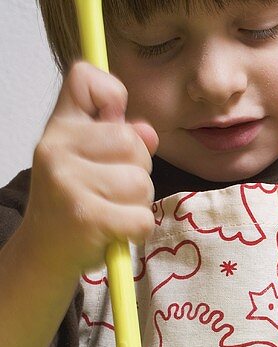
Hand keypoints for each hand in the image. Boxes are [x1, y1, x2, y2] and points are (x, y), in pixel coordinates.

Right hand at [23, 61, 157, 277]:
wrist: (45, 252)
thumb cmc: (76, 202)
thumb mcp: (92, 162)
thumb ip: (123, 141)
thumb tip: (148, 132)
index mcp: (60, 128)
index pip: (86, 79)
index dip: (112, 93)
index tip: (113, 118)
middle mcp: (56, 148)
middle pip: (132, 141)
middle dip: (139, 168)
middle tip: (114, 188)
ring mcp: (67, 182)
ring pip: (141, 182)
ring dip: (138, 203)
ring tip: (112, 210)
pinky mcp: (85, 216)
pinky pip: (141, 217)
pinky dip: (138, 229)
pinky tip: (115, 231)